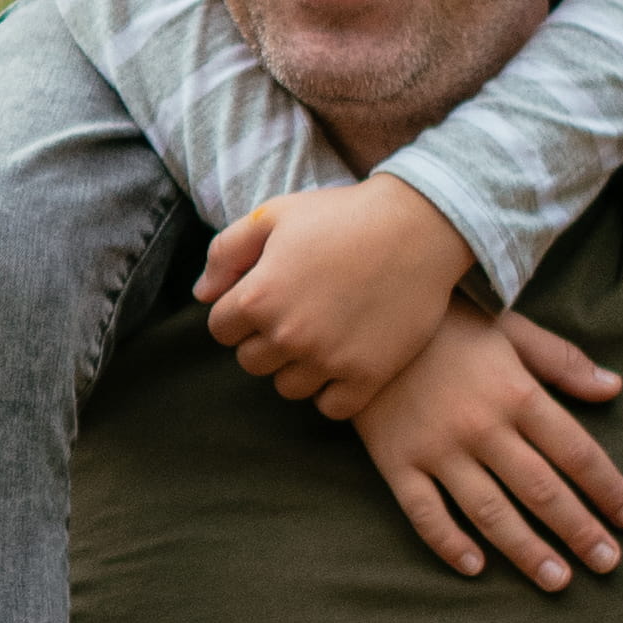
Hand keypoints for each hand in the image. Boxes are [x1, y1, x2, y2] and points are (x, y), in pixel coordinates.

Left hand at [199, 175, 470, 414]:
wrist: (420, 227)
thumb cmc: (343, 215)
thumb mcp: (274, 215)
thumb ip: (226, 253)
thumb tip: (202, 296)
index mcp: (260, 297)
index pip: (221, 330)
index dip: (238, 313)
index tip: (265, 298)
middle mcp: (289, 335)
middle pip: (252, 362)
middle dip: (266, 340)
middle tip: (298, 313)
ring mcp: (329, 360)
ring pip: (288, 387)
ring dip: (297, 366)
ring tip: (322, 334)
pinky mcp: (367, 376)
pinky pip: (331, 407)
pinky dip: (332, 392)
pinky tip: (344, 361)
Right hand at [356, 310, 622, 589]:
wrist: (364, 316)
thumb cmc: (447, 322)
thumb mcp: (511, 330)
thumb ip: (563, 362)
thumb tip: (614, 388)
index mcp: (517, 393)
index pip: (577, 452)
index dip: (609, 489)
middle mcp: (482, 427)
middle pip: (542, 490)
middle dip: (580, 531)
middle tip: (608, 564)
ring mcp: (437, 449)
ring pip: (490, 512)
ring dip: (527, 550)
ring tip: (558, 580)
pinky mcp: (396, 463)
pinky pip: (425, 513)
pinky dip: (450, 543)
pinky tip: (476, 568)